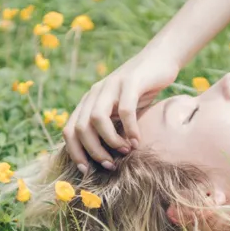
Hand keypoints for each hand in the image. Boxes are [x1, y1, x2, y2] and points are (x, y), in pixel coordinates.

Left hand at [63, 50, 179, 172]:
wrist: (160, 59)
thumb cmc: (141, 91)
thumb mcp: (119, 110)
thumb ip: (109, 127)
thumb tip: (103, 159)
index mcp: (88, 101)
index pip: (69, 130)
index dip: (75, 152)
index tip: (87, 170)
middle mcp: (95, 93)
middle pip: (80, 128)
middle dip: (93, 152)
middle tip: (109, 164)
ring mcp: (111, 86)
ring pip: (97, 119)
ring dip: (110, 141)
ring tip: (124, 151)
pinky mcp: (130, 82)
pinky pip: (125, 110)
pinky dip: (130, 129)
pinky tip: (137, 140)